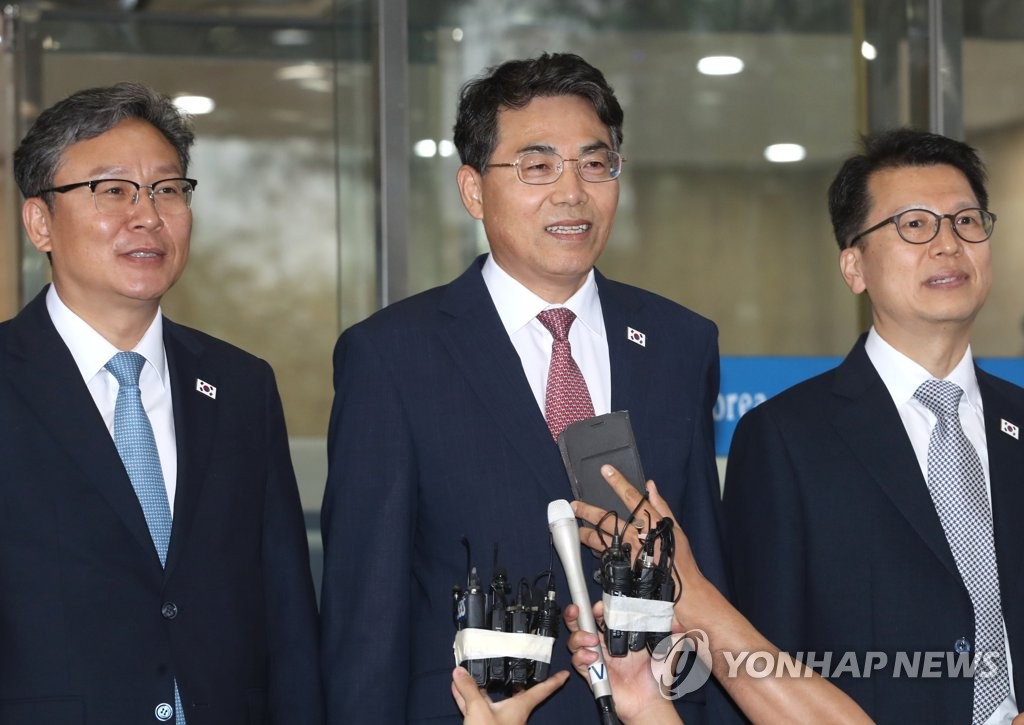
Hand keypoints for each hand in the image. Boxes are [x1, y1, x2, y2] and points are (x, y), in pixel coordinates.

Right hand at [451, 666, 568, 724]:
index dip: (554, 681)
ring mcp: (497, 721)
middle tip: (508, 664)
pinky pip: (476, 708)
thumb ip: (469, 690)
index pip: (541, 691)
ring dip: (478, 687)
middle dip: (507, 679)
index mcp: (519, 708)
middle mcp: (511, 714)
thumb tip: (460, 671)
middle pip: (512, 692)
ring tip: (468, 671)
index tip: (565, 674)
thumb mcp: (478, 710)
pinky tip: (457, 688)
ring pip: (489, 699)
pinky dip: (467, 698)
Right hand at [564, 602, 681, 724]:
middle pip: (582, 624)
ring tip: (592, 640)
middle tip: (577, 610)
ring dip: (579, 636)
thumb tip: (676, 624)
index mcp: (618, 635)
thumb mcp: (665, 653)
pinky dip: (581, 656)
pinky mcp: (592, 673)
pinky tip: (593, 657)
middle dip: (575, 614)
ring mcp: (597, 658)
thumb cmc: (656, 678)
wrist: (650, 702)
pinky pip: (578, 661)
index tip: (600, 606)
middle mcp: (604, 644)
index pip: (602, 615)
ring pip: (575, 640)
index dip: (597, 608)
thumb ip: (669, 638)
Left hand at [572, 465, 710, 632]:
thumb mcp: (675, 529)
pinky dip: (596, 551)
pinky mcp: (622, 569)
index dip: (617, 482)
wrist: (683, 591)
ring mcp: (627, 553)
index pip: (632, 497)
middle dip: (587, 510)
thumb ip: (661, 506)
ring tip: (577, 529)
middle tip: (575, 505)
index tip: (605, 470)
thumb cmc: (681, 561)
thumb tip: (650, 485)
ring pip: (599, 538)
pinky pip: (603, 557)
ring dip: (585, 533)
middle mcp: (638, 535)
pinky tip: (589, 548)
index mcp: (652, 523)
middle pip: (606, 518)